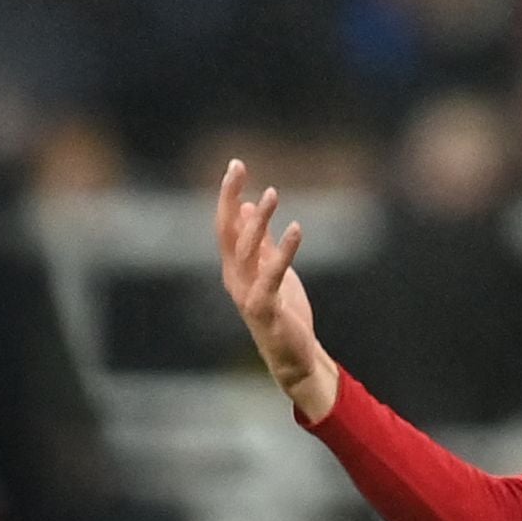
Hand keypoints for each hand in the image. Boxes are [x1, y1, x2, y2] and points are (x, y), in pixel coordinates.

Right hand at [216, 159, 336, 422]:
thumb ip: (261, 241)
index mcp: (234, 267)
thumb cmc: (282, 312)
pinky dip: (283, 250)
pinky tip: (295, 228)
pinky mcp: (265, 307)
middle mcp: (234, 277)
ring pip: (246, 250)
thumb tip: (250, 207)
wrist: (292, 355)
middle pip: (226, 231)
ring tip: (272, 194)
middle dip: (230, 198)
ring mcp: (246, 293)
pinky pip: (273, 274)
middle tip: (238, 167)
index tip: (236, 165)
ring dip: (259, 220)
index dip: (228, 195)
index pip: (226, 224)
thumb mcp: (271, 268)